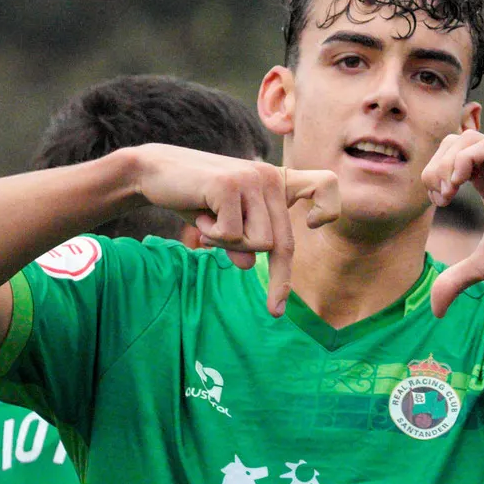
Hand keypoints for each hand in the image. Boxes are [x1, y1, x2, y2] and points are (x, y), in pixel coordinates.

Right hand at [129, 144, 338, 314]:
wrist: (154, 172)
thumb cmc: (195, 200)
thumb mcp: (225, 225)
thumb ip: (242, 242)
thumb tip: (248, 263)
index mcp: (276, 182)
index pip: (325, 184)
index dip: (329, 206)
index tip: (313, 225)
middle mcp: (269, 177)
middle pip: (283, 242)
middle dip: (279, 281)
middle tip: (274, 310)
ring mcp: (251, 178)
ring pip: (259, 243)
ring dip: (230, 246)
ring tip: (208, 225)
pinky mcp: (230, 185)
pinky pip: (232, 236)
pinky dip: (213, 237)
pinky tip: (198, 217)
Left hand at [422, 129, 483, 316]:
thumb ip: (456, 280)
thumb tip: (434, 311)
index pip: (451, 157)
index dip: (435, 175)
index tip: (440, 203)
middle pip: (453, 141)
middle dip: (436, 166)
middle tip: (441, 198)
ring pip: (466, 138)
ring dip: (447, 163)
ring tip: (448, 192)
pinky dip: (463, 161)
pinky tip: (459, 186)